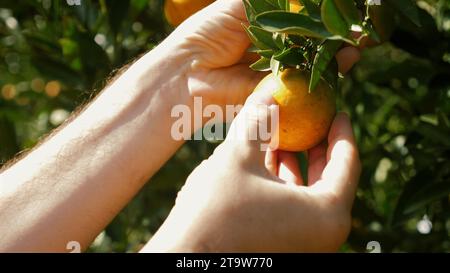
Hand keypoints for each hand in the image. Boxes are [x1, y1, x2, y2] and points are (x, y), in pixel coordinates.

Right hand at [142, 91, 360, 251]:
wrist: (185, 256)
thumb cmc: (215, 209)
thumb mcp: (238, 155)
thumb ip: (258, 119)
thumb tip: (269, 88)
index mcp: (326, 214)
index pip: (347, 163)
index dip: (341, 131)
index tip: (337, 110)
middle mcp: (323, 234)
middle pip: (331, 178)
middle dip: (318, 145)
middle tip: (313, 118)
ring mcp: (304, 242)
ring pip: (309, 192)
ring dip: (297, 161)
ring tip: (283, 133)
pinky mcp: (285, 245)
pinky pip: (294, 206)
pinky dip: (284, 181)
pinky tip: (266, 158)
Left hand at [170, 0, 359, 108]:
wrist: (189, 71)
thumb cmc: (209, 31)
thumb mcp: (241, 4)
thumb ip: (275, 1)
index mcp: (266, 26)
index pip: (302, 18)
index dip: (322, 14)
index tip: (342, 10)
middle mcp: (275, 48)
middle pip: (312, 40)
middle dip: (334, 34)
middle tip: (356, 28)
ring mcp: (278, 71)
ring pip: (314, 61)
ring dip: (336, 53)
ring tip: (356, 44)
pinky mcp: (278, 92)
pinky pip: (305, 83)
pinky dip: (325, 73)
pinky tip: (344, 60)